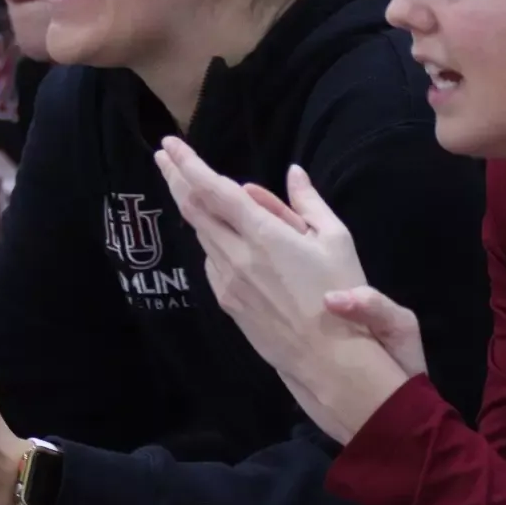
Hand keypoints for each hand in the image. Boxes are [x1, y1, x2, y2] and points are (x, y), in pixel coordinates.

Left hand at [155, 139, 407, 441]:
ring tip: (188, 187)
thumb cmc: (340, 293)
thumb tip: (293, 174)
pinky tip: (220, 235)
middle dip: (176, 178)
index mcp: (262, 233)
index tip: (170, 145)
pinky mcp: (228, 302)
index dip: (188, 164)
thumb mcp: (336, 239)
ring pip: (201, 235)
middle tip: (164, 156)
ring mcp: (227, 281)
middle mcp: (236, 255)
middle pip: (194, 209)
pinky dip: (211, 239)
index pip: (213, 190)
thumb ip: (309, 203)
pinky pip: (212, 261)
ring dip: (192, 208)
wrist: (327, 359)